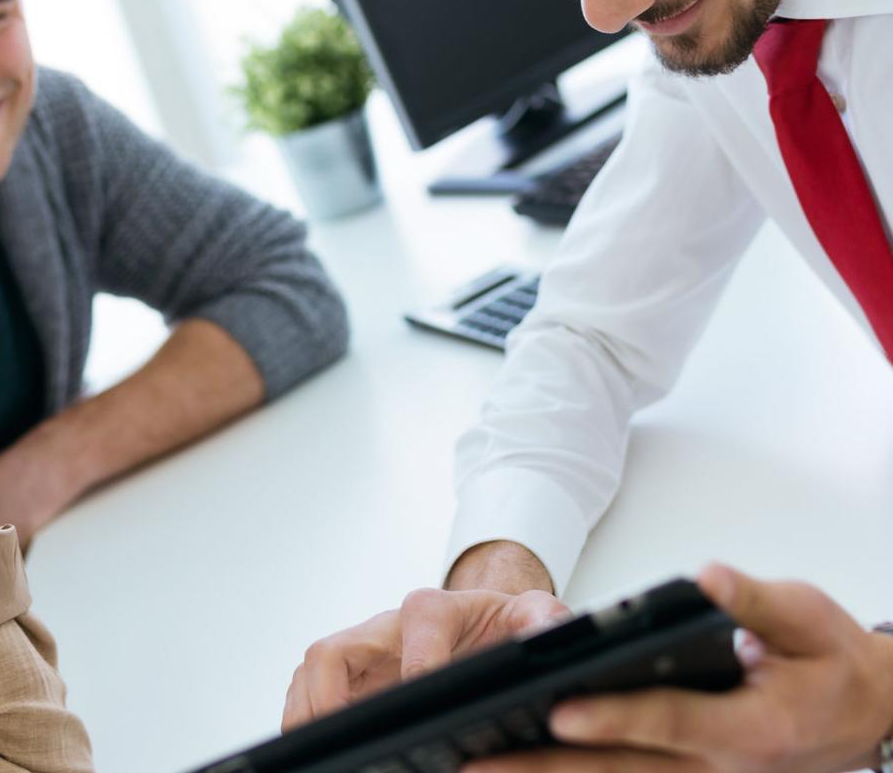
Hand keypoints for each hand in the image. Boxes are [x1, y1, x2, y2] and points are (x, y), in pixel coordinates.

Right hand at [283, 586, 571, 731]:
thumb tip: (549, 634)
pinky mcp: (354, 679)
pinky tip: (323, 751)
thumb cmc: (503, 623)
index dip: (416, 659)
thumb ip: (544, 618)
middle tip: (340, 739)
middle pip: (334, 648)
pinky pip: (312, 692)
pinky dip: (306, 720)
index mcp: (435, 610)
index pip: (417, 619)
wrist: (484, 623)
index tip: (420, 693)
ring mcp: (366, 656)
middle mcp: (388, 629)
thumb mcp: (535, 613)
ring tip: (318, 754)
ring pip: (314, 672)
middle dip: (326, 696)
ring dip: (306, 713)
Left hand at [466, 564, 892, 772]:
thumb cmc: (833, 660)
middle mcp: (721, 764)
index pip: (667, 718)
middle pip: (622, 769)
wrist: (869, 712)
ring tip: (480, 768)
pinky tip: (528, 766)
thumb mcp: (806, 616)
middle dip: (545, 767)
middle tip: (477, 761)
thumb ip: (752, 599)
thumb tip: (705, 578)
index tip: (557, 707)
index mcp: (750, 723)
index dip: (612, 714)